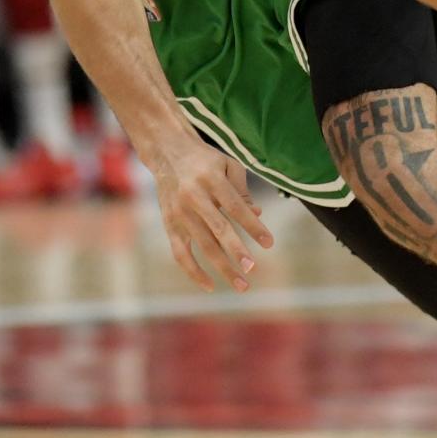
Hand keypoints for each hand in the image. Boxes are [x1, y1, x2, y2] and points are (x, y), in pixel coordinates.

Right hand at [153, 140, 273, 292]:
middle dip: (236, 250)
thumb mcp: (228, 165)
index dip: (253, 226)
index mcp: (211, 179)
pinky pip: (180, 253)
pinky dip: (194, 272)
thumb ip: (243, 191)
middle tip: (253, 269)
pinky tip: (211, 286)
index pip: (236, 207)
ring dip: (222, 267)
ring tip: (242, 285)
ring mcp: (179, 213)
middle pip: (218, 229)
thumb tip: (258, 216)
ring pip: (202, 246)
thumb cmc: (205, 160)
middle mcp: (193, 196)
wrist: (167, 152)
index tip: (269, 243)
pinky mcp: (169, 224)